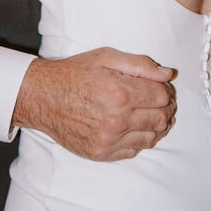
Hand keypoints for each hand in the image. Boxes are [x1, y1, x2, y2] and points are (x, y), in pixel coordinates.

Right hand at [14, 48, 175, 161]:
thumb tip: (169, 74)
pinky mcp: (101, 153)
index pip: (163, 96)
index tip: (163, 88)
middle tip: (162, 103)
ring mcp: (108, 139)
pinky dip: (140, 140)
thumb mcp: (106, 57)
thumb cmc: (73, 74)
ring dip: (157, 127)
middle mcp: (117, 119)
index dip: (168, 91)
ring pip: (151, 138)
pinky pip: (134, 151)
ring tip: (151, 115)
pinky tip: (134, 128)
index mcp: (120, 92)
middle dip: (167, 109)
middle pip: (161, 119)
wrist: (41, 97)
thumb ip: (140, 65)